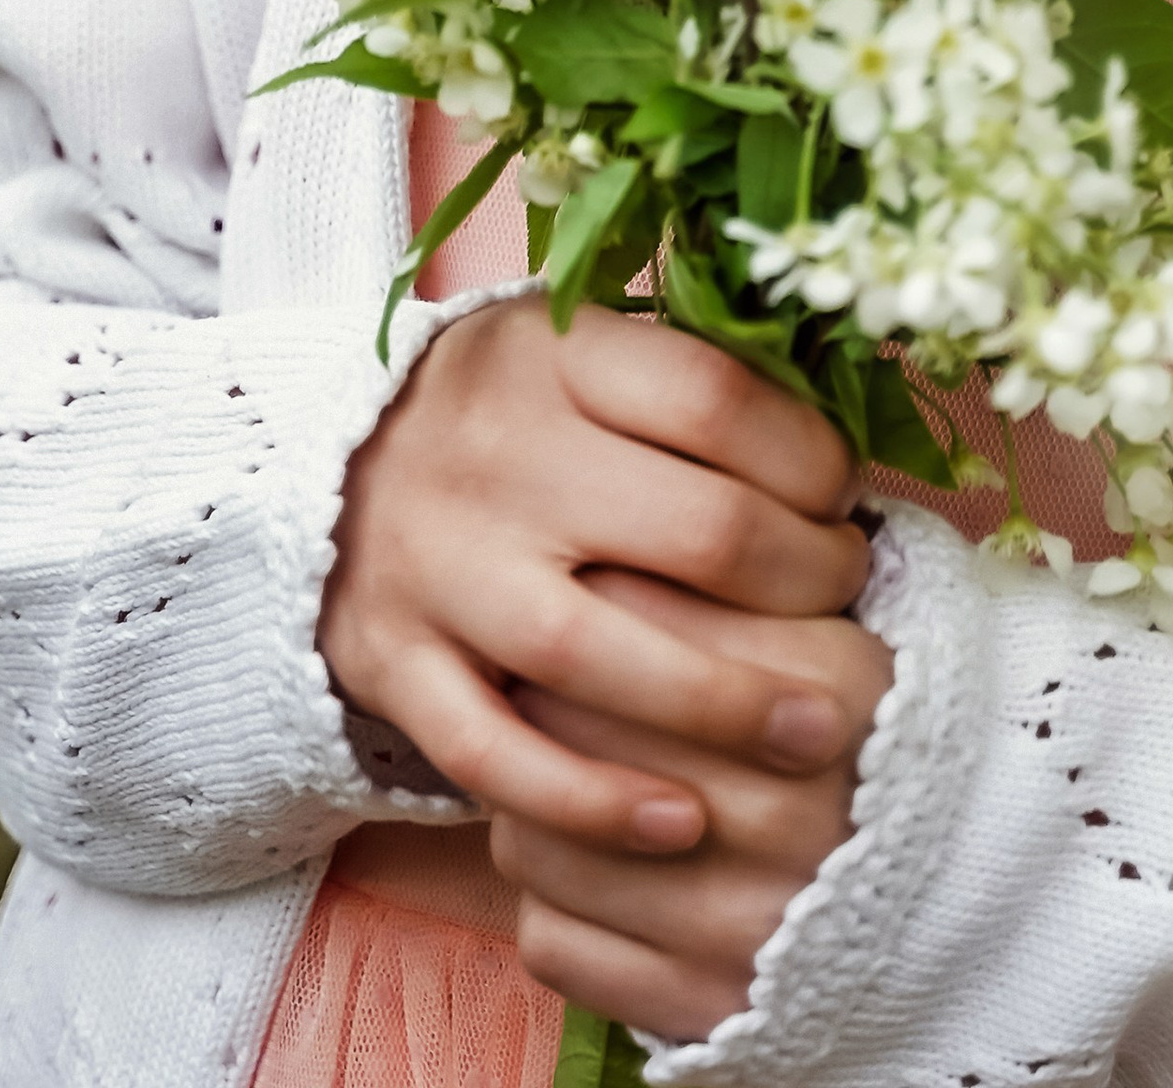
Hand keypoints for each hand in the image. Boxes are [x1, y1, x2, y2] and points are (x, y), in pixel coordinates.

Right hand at [321, 300, 871, 854]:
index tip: (844, 497)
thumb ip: (694, 376)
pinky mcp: (394, 665)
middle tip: (849, 599)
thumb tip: (848, 438)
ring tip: (818, 733)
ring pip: (597, 653)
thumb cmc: (512, 409)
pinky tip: (682, 823)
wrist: (323, 467)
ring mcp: (439, 568)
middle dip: (804, 579)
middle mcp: (494, 456)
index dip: (810, 458)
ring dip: (725, 704)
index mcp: (554, 357)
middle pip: (691, 530)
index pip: (716, 399)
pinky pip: (496, 754)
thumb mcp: (585, 349)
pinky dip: (591, 801)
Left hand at [494, 568, 895, 1042]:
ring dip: (532, 797)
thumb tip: (606, 523)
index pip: (640, 611)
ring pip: (539, 839)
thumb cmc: (875, 731)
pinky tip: (588, 860)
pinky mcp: (700, 1010)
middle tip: (541, 667)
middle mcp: (793, 815)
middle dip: (540, 689)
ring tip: (562, 764)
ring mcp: (746, 927)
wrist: (964, 889)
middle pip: (574, 724)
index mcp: (837, 695)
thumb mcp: (840, 627)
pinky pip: (551, 940)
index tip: (586, 585)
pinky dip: (550, 900)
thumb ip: (740, 569)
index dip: (594, 589)